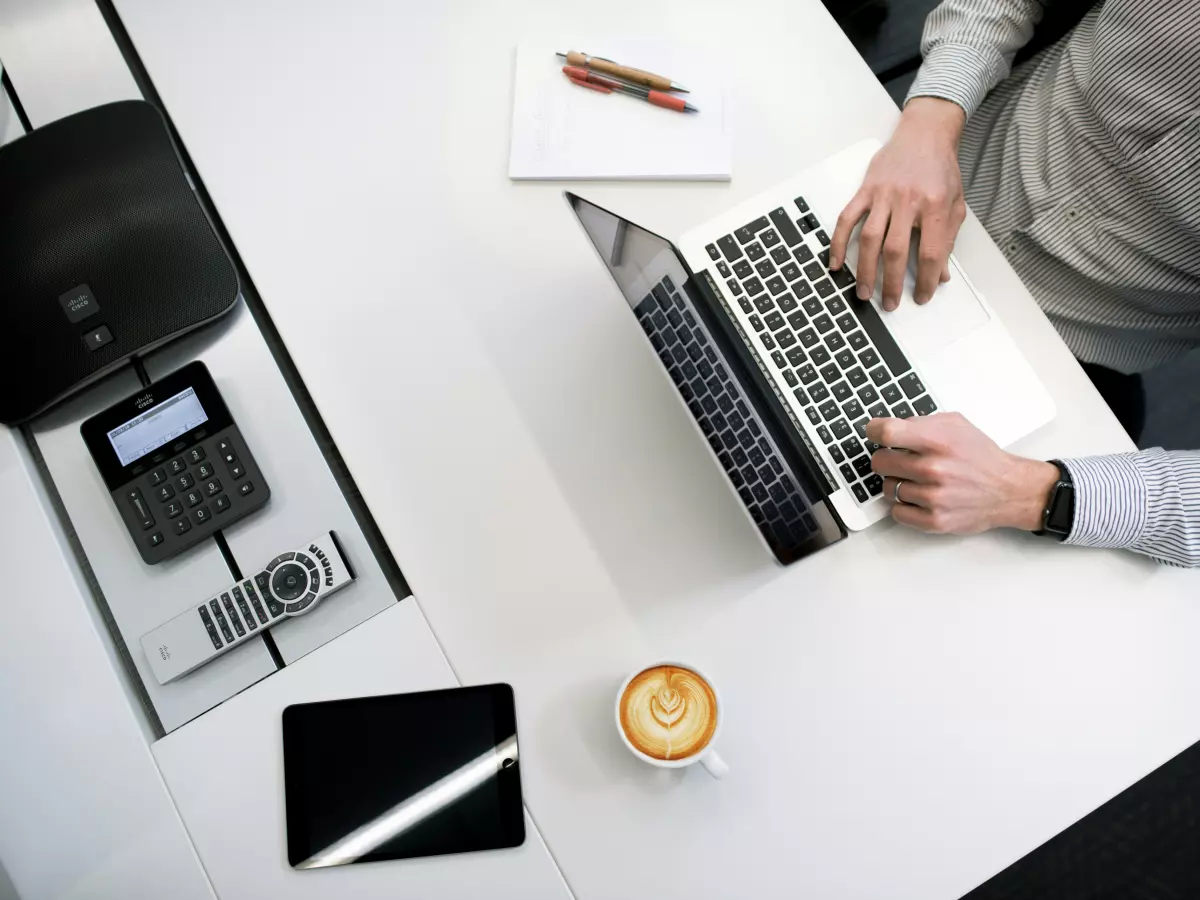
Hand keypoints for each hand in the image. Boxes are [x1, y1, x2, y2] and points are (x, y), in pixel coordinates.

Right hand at [829, 97, 967, 309]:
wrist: (925, 134)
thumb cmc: (940, 169)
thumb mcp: (955, 204)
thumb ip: (948, 239)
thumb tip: (942, 273)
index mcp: (934, 205)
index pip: (930, 252)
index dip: (927, 279)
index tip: (923, 296)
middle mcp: (907, 200)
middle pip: (896, 250)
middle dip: (892, 282)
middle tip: (890, 303)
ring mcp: (883, 195)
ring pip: (870, 239)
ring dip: (865, 269)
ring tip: (863, 292)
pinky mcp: (865, 190)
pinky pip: (847, 219)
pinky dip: (838, 242)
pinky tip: (835, 262)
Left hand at [866, 412, 1059, 533]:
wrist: (1009, 490)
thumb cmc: (981, 457)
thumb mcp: (956, 425)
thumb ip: (921, 422)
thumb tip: (888, 427)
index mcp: (938, 441)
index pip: (887, 432)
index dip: (874, 431)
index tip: (874, 432)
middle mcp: (934, 469)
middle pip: (879, 462)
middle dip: (886, 459)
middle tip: (899, 460)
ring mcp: (933, 497)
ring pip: (887, 488)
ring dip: (897, 483)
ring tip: (917, 480)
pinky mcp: (934, 521)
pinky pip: (896, 512)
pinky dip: (903, 505)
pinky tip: (918, 497)